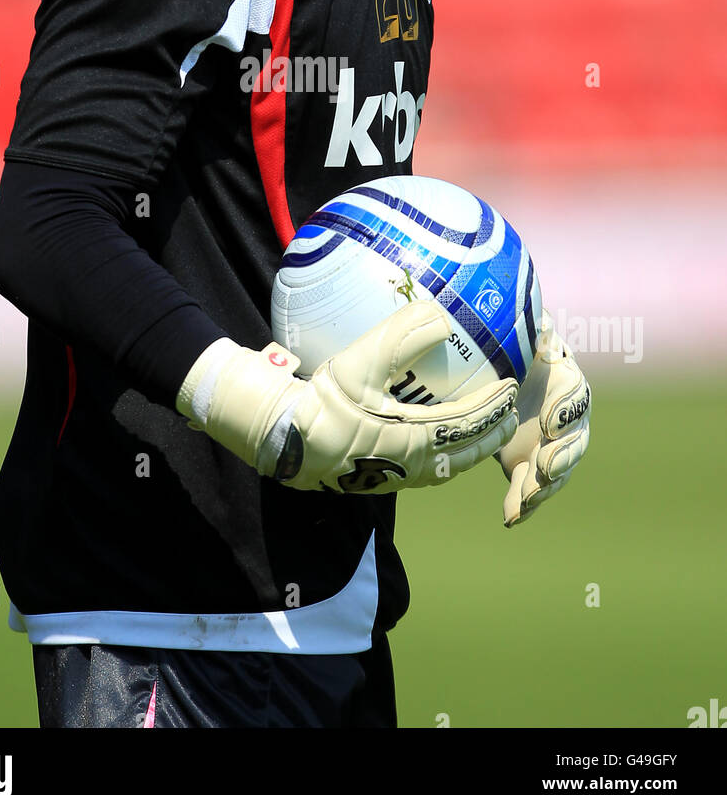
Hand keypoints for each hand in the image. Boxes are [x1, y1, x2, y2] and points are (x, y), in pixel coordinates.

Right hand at [177, 300, 518, 493]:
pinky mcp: (370, 478)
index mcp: (415, 443)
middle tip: (507, 415)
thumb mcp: (360, 364)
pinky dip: (438, 452)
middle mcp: (409, 467)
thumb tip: (440, 316)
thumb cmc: (322, 402)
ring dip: (466, 447)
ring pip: (443, 466)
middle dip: (490, 434)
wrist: (282, 438)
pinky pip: (420, 468)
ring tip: (477, 430)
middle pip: (464, 454)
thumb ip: (400, 337)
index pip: (468, 425)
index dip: (494, 407)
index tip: (512, 388)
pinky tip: (425, 435)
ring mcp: (390, 477)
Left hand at [494, 308, 590, 525]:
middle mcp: (565, 415)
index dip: (566, 409)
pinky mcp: (531, 465)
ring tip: (526, 500)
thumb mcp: (516, 334)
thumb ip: (530, 329)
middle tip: (545, 468)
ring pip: (558, 470)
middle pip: (574, 440)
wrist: (491, 374)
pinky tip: (512, 517)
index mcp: (563, 379)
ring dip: (544, 486)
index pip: (574, 395)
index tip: (550, 422)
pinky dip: (523, 504)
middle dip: (562, 456)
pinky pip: (533, 488)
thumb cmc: (507, 347)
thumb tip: (539, 320)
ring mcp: (552, 444)